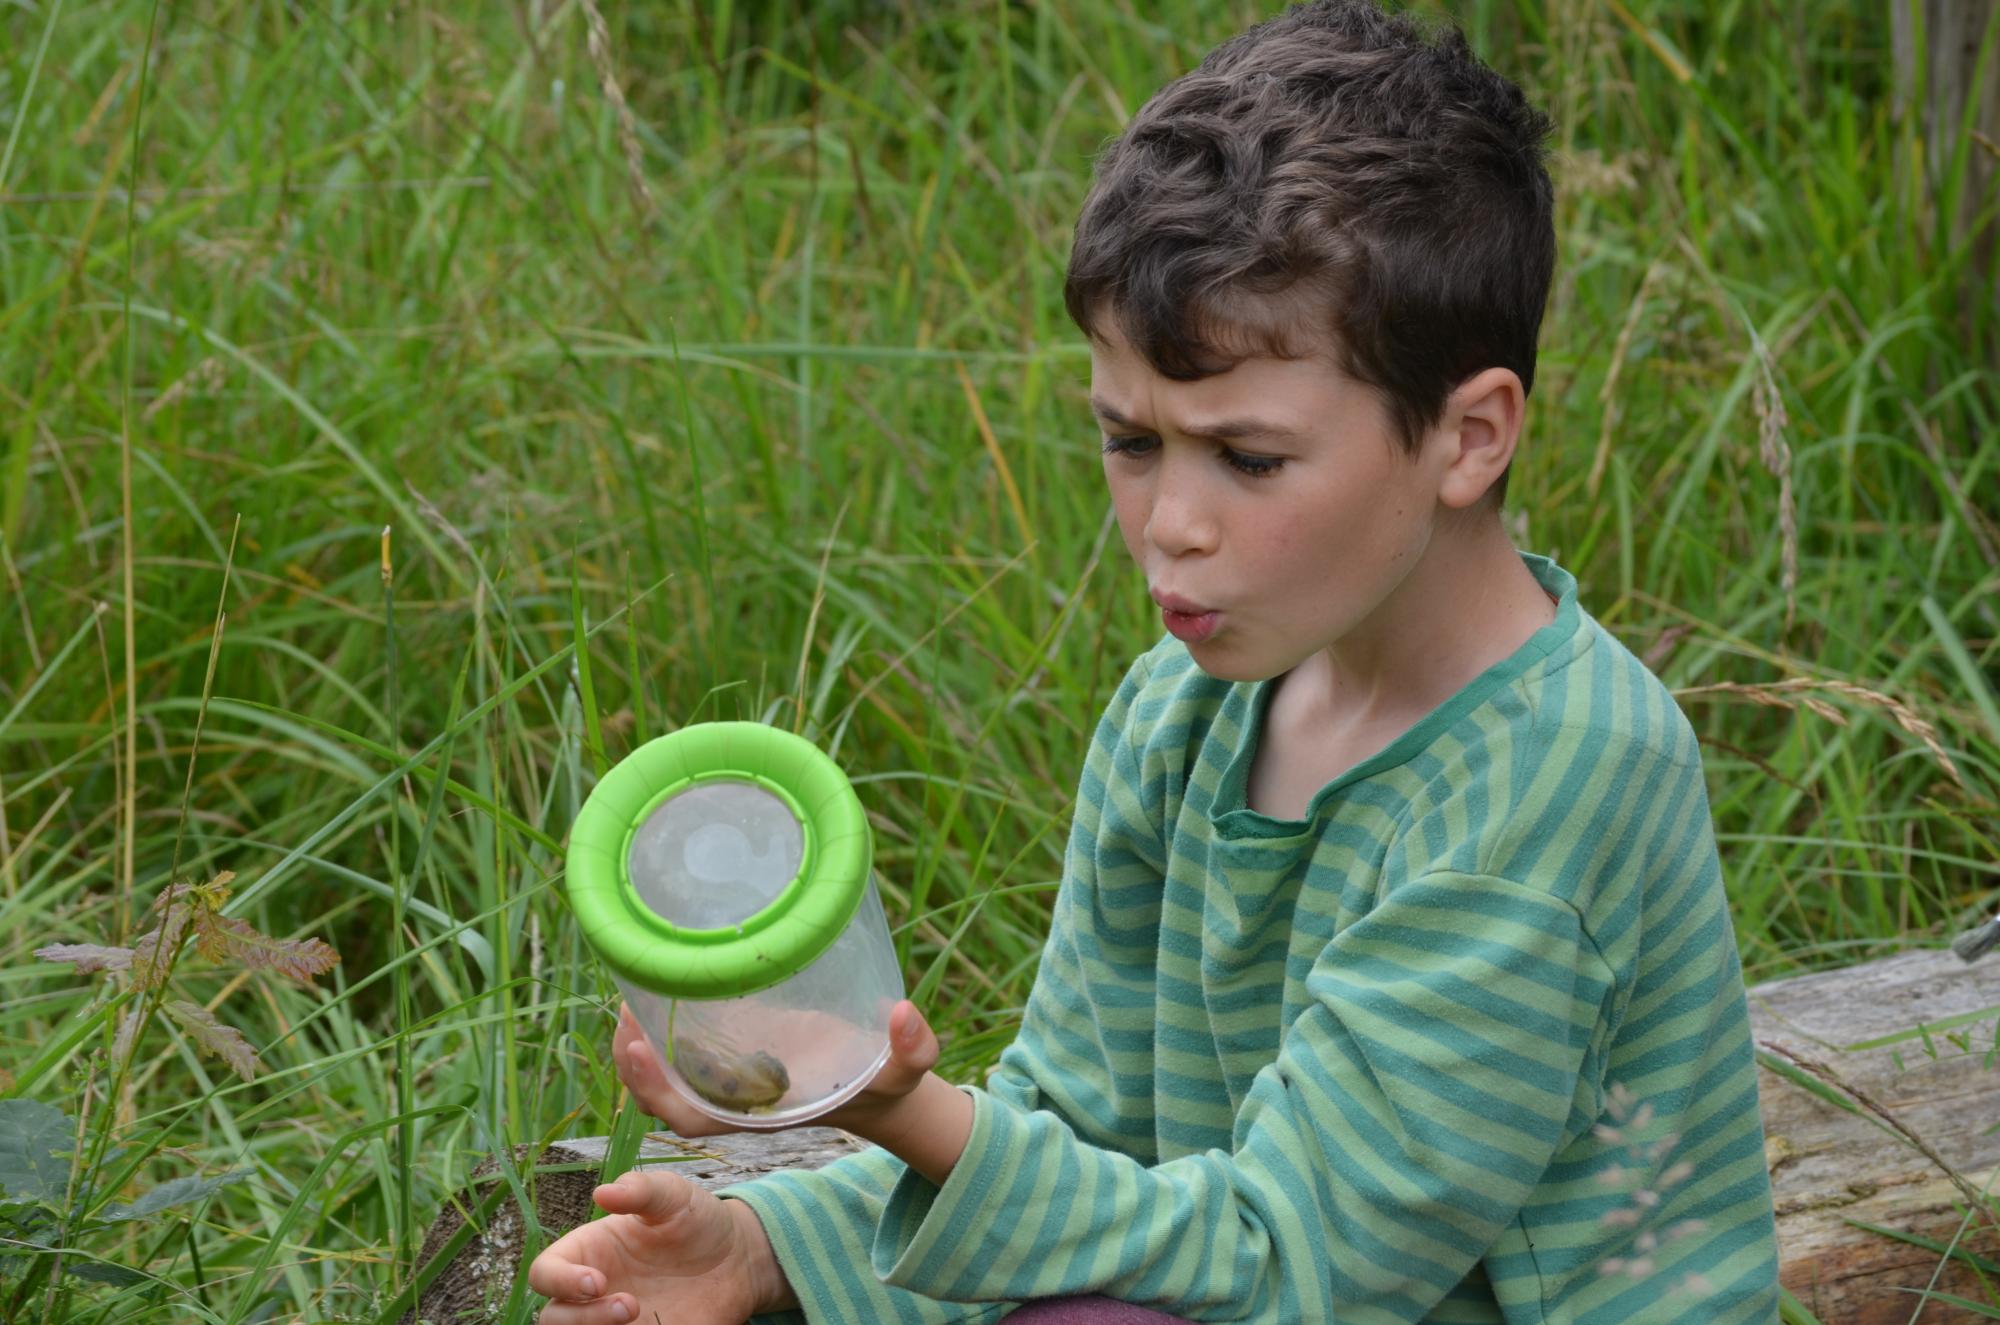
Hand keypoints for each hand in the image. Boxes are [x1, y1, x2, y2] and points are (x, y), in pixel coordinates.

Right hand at [528, 1168, 795, 1323]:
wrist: (737, 1259)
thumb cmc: (695, 1220)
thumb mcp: (673, 1195)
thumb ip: (640, 1190)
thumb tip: (601, 1192)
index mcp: (589, 1252)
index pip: (545, 1272)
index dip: (560, 1280)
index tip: (598, 1281)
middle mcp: (592, 1293)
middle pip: (554, 1317)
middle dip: (582, 1318)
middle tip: (631, 1305)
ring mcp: (613, 1321)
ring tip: (642, 1317)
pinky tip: (660, 1324)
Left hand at [613, 1000, 940, 1139]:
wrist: (881, 1083)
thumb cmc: (886, 1082)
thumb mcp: (904, 1071)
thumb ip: (911, 1048)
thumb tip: (904, 1014)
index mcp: (757, 1114)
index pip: (690, 1117)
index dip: (656, 1088)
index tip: (637, 1045)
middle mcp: (732, 1100)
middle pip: (659, 1095)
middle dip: (632, 1059)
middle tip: (624, 1003)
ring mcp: (728, 1077)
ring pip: (661, 1071)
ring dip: (637, 1038)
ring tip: (631, 985)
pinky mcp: (732, 1050)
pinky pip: (679, 1047)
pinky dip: (659, 1022)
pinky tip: (657, 980)